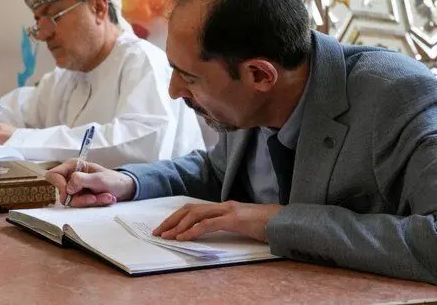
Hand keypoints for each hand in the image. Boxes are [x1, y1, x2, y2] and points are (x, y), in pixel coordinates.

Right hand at [45, 159, 135, 206]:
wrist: (125, 188)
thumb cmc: (113, 179)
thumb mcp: (99, 178)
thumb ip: (81, 180)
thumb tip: (68, 188)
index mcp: (73, 166)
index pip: (53, 175)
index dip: (59, 184)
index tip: (70, 191)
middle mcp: (71, 177)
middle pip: (63, 193)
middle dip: (81, 198)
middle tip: (94, 197)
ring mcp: (75, 189)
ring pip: (72, 202)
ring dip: (91, 201)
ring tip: (106, 197)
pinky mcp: (81, 198)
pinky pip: (81, 206)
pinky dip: (94, 204)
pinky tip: (106, 199)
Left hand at [153, 201, 283, 242]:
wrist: (285, 221)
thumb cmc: (265, 225)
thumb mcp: (241, 225)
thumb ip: (225, 226)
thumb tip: (208, 233)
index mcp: (222, 207)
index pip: (193, 209)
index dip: (176, 217)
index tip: (164, 229)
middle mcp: (222, 206)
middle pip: (189, 209)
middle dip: (171, 220)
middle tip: (157, 232)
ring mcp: (228, 211)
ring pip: (196, 214)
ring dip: (178, 226)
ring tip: (166, 236)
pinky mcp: (235, 219)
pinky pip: (209, 224)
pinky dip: (193, 230)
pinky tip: (184, 237)